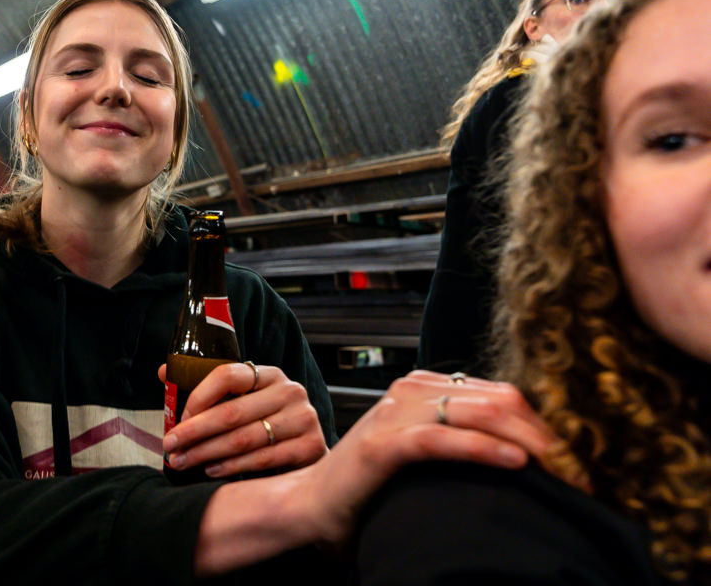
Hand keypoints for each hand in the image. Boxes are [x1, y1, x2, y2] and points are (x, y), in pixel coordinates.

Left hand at [159, 362, 327, 478]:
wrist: (309, 452)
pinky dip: (233, 466)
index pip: (227, 375)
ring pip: (244, 438)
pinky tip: (211, 470)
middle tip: (170, 446)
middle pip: (232, 412)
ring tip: (184, 461)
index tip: (178, 419)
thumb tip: (164, 371)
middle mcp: (289, 391)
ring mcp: (303, 418)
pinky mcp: (311, 446)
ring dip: (207, 452)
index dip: (198, 397)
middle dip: (195, 432)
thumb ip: (208, 389)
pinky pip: (263, 459)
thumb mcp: (243, 401)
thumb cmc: (267, 424)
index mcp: (269, 374)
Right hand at [297, 370, 578, 546]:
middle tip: (582, 474)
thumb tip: (523, 453)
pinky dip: (484, 448)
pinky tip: (515, 464)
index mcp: (424, 388)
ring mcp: (395, 413)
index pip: (503, 394)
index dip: (547, 425)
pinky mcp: (383, 444)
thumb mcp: (422, 454)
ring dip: (530, 442)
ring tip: (563, 473)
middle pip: (501, 399)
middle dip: (549, 435)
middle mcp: (412, 390)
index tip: (579, 462)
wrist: (311, 506)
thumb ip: (460, 440)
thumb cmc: (370, 487)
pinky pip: (442, 438)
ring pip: (480, 411)